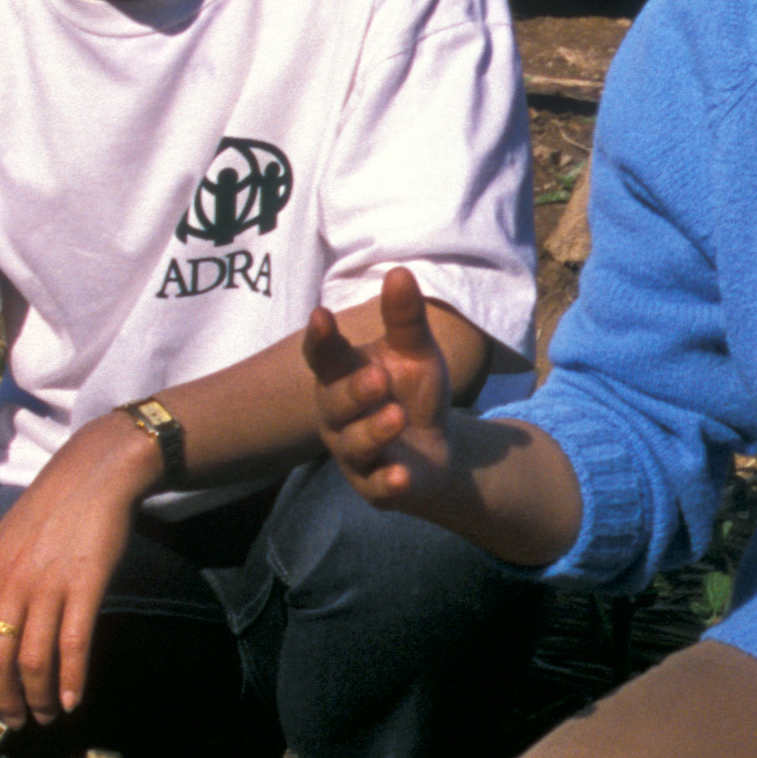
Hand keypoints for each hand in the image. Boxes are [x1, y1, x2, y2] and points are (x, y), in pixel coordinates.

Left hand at [0, 424, 150, 728]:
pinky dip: (70, 678)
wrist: (91, 475)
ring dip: (37, 695)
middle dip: (2, 698)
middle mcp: (9, 583)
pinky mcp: (84, 585)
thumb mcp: (3, 544)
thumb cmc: (48, 512)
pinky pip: (73, 643)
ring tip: (45, 714)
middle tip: (13, 722)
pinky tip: (71, 699)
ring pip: (33, 658)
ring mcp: (47, 585)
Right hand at [303, 267, 461, 506]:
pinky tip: (401, 475)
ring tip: (395, 415)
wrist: (436, 450)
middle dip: (353, 391)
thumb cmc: (411, 391)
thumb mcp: (415, 352)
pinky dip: (387, 481)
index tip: (322, 317)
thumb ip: (405, 318)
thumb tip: (399, 271)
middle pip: (334, 403)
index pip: (323, 356)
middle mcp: (337, 415)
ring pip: (352, 444)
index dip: (320, 339)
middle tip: (377, 378)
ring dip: (372, 430)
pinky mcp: (373, 486)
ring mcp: (353, 453)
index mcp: (341, 376)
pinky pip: (375, 486)